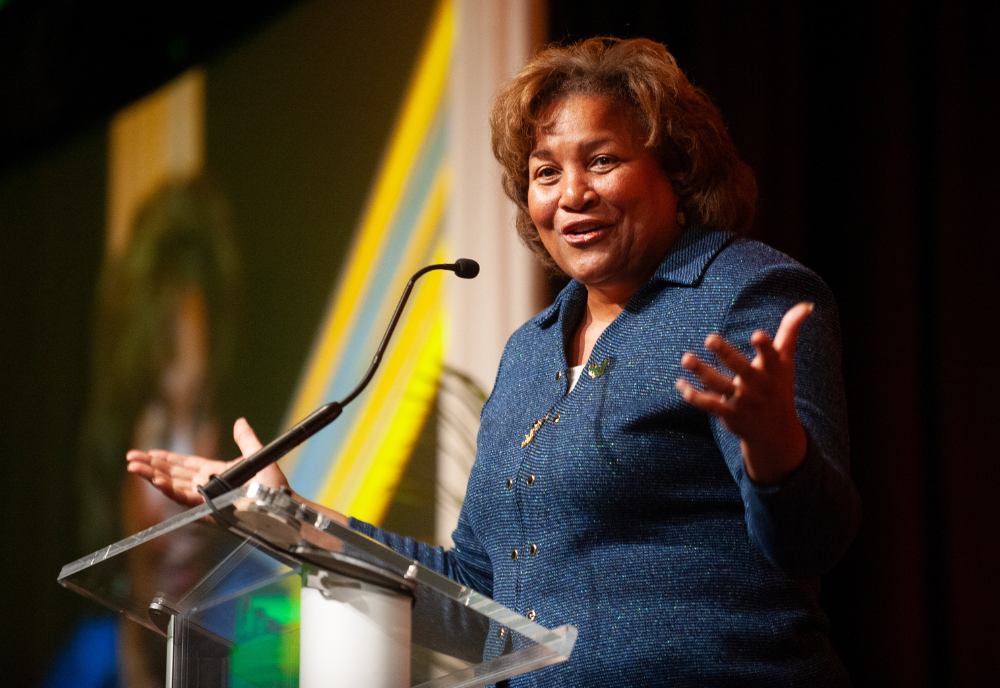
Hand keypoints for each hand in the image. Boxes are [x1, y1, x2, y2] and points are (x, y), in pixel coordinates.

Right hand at [126, 417, 289, 505]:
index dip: (167, 459)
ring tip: (134, 468)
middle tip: (131, 458)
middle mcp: (209, 487)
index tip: (149, 453)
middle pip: (175, 475)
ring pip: (174, 487)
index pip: (187, 466)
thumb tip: (239, 421)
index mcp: (218, 474)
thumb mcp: (259, 457)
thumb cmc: (276, 488)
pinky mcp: (209, 510)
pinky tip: (156, 482)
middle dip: (152, 467)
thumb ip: (246, 440)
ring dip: (153, 477)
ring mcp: (207, 500)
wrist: (285, 508)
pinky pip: (185, 500)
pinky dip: (170, 491)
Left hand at [675, 302, 812, 484]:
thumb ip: (790, 331)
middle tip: (709, 338)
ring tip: (686, 358)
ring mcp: (743, 400)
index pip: (770, 356)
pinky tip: (680, 383)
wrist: (776, 432)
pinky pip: (709, 404)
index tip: (757, 335)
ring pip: (720, 385)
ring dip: (702, 372)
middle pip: (741, 368)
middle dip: (726, 354)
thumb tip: (806, 305)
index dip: (764, 346)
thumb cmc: (779, 387)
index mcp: (773, 370)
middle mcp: (758, 385)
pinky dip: (693, 395)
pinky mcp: (729, 413)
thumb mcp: (786, 360)